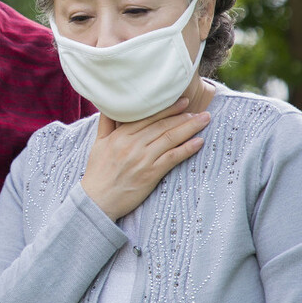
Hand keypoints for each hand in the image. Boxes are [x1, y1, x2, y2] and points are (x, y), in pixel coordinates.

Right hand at [80, 98, 210, 220]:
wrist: (97, 200)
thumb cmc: (97, 172)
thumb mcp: (98, 144)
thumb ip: (106, 123)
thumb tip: (109, 106)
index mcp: (120, 135)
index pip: (148, 117)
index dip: (168, 109)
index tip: (183, 102)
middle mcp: (132, 144)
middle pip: (163, 126)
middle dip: (183, 116)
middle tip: (200, 110)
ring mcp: (142, 159)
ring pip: (170, 138)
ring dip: (190, 128)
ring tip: (204, 121)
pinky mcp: (150, 174)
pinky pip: (172, 158)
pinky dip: (187, 149)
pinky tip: (199, 142)